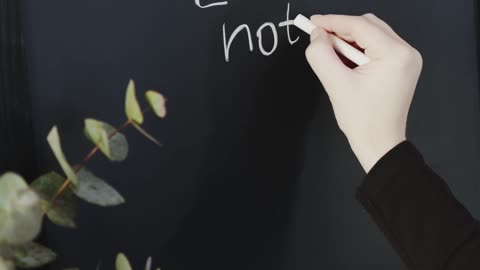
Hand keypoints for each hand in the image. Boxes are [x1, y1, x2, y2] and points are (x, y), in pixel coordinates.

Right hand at [305, 14, 422, 172]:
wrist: (380, 144)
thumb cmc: (363, 120)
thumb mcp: (336, 85)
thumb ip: (321, 55)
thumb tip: (316, 35)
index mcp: (395, 55)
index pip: (360, 26)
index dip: (332, 22)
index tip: (311, 23)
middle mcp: (406, 52)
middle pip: (369, 26)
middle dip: (341, 30)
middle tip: (319, 39)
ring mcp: (406, 59)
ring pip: (372, 35)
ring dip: (349, 40)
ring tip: (331, 54)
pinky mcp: (401, 67)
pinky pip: (377, 47)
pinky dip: (358, 49)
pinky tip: (344, 61)